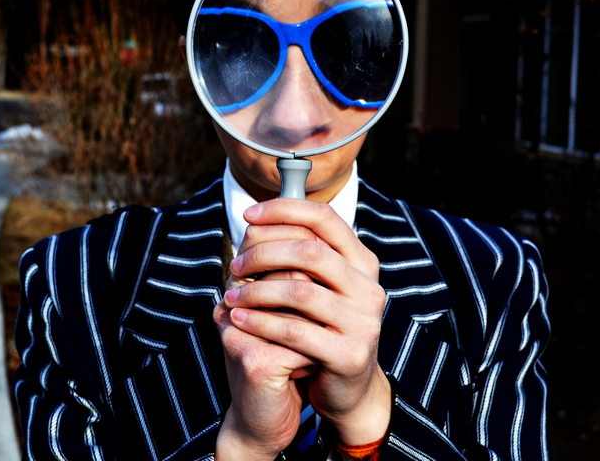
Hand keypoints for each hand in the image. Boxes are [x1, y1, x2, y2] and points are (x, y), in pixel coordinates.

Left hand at [223, 199, 390, 444]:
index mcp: (362, 263)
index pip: (324, 217)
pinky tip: (238, 319)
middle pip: (310, 251)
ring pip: (301, 291)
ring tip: (230, 296)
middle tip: (235, 265)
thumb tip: (257, 221)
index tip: (248, 215)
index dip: (284, 209)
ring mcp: (364, 322)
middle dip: (264, 253)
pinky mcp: (350, 354)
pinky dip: (261, 322)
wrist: (348, 389)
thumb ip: (301, 256)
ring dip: (257, 291)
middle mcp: (369, 288)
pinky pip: (296, 331)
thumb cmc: (323, 330)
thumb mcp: (321, 288)